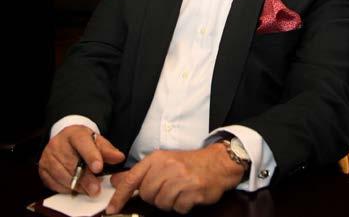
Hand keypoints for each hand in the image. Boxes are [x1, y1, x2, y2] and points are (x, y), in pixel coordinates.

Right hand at [39, 125, 124, 195]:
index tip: (99, 167)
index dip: (91, 156)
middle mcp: (58, 143)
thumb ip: (108, 150)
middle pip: (72, 163)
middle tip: (96, 188)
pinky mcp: (42, 169)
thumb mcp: (97, 141)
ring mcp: (48, 156)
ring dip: (77, 185)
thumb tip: (119, 158)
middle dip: (85, 178)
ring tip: (89, 189)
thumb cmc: (83, 142)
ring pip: (62, 175)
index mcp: (74, 133)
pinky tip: (77, 188)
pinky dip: (67, 188)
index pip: (82, 143)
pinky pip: (54, 183)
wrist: (66, 140)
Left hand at [107, 142, 243, 213]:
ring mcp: (181, 179)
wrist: (218, 162)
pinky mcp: (193, 191)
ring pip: (161, 204)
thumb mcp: (163, 161)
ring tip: (179, 191)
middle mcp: (168, 166)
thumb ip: (140, 172)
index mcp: (158, 158)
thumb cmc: (188, 163)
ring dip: (169, 202)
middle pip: (147, 194)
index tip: (112, 208)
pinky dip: (182, 206)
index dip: (119, 195)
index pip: (132, 178)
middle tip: (167, 188)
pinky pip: (178, 209)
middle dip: (155, 196)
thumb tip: (116, 180)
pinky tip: (188, 195)